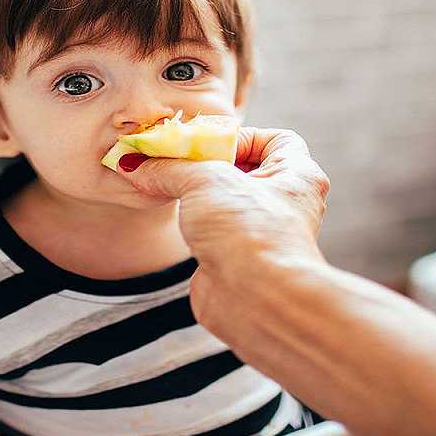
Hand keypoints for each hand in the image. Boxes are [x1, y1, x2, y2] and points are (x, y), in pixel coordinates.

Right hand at [116, 127, 329, 274]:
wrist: (256, 300)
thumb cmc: (250, 233)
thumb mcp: (205, 180)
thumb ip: (170, 168)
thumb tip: (137, 166)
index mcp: (298, 175)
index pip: (277, 140)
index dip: (241, 135)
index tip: (207, 142)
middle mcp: (286, 204)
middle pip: (246, 170)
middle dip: (210, 166)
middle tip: (178, 163)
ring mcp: (261, 234)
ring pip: (227, 204)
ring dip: (198, 197)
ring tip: (169, 188)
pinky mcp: (238, 261)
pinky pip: (214, 233)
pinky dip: (193, 226)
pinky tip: (175, 221)